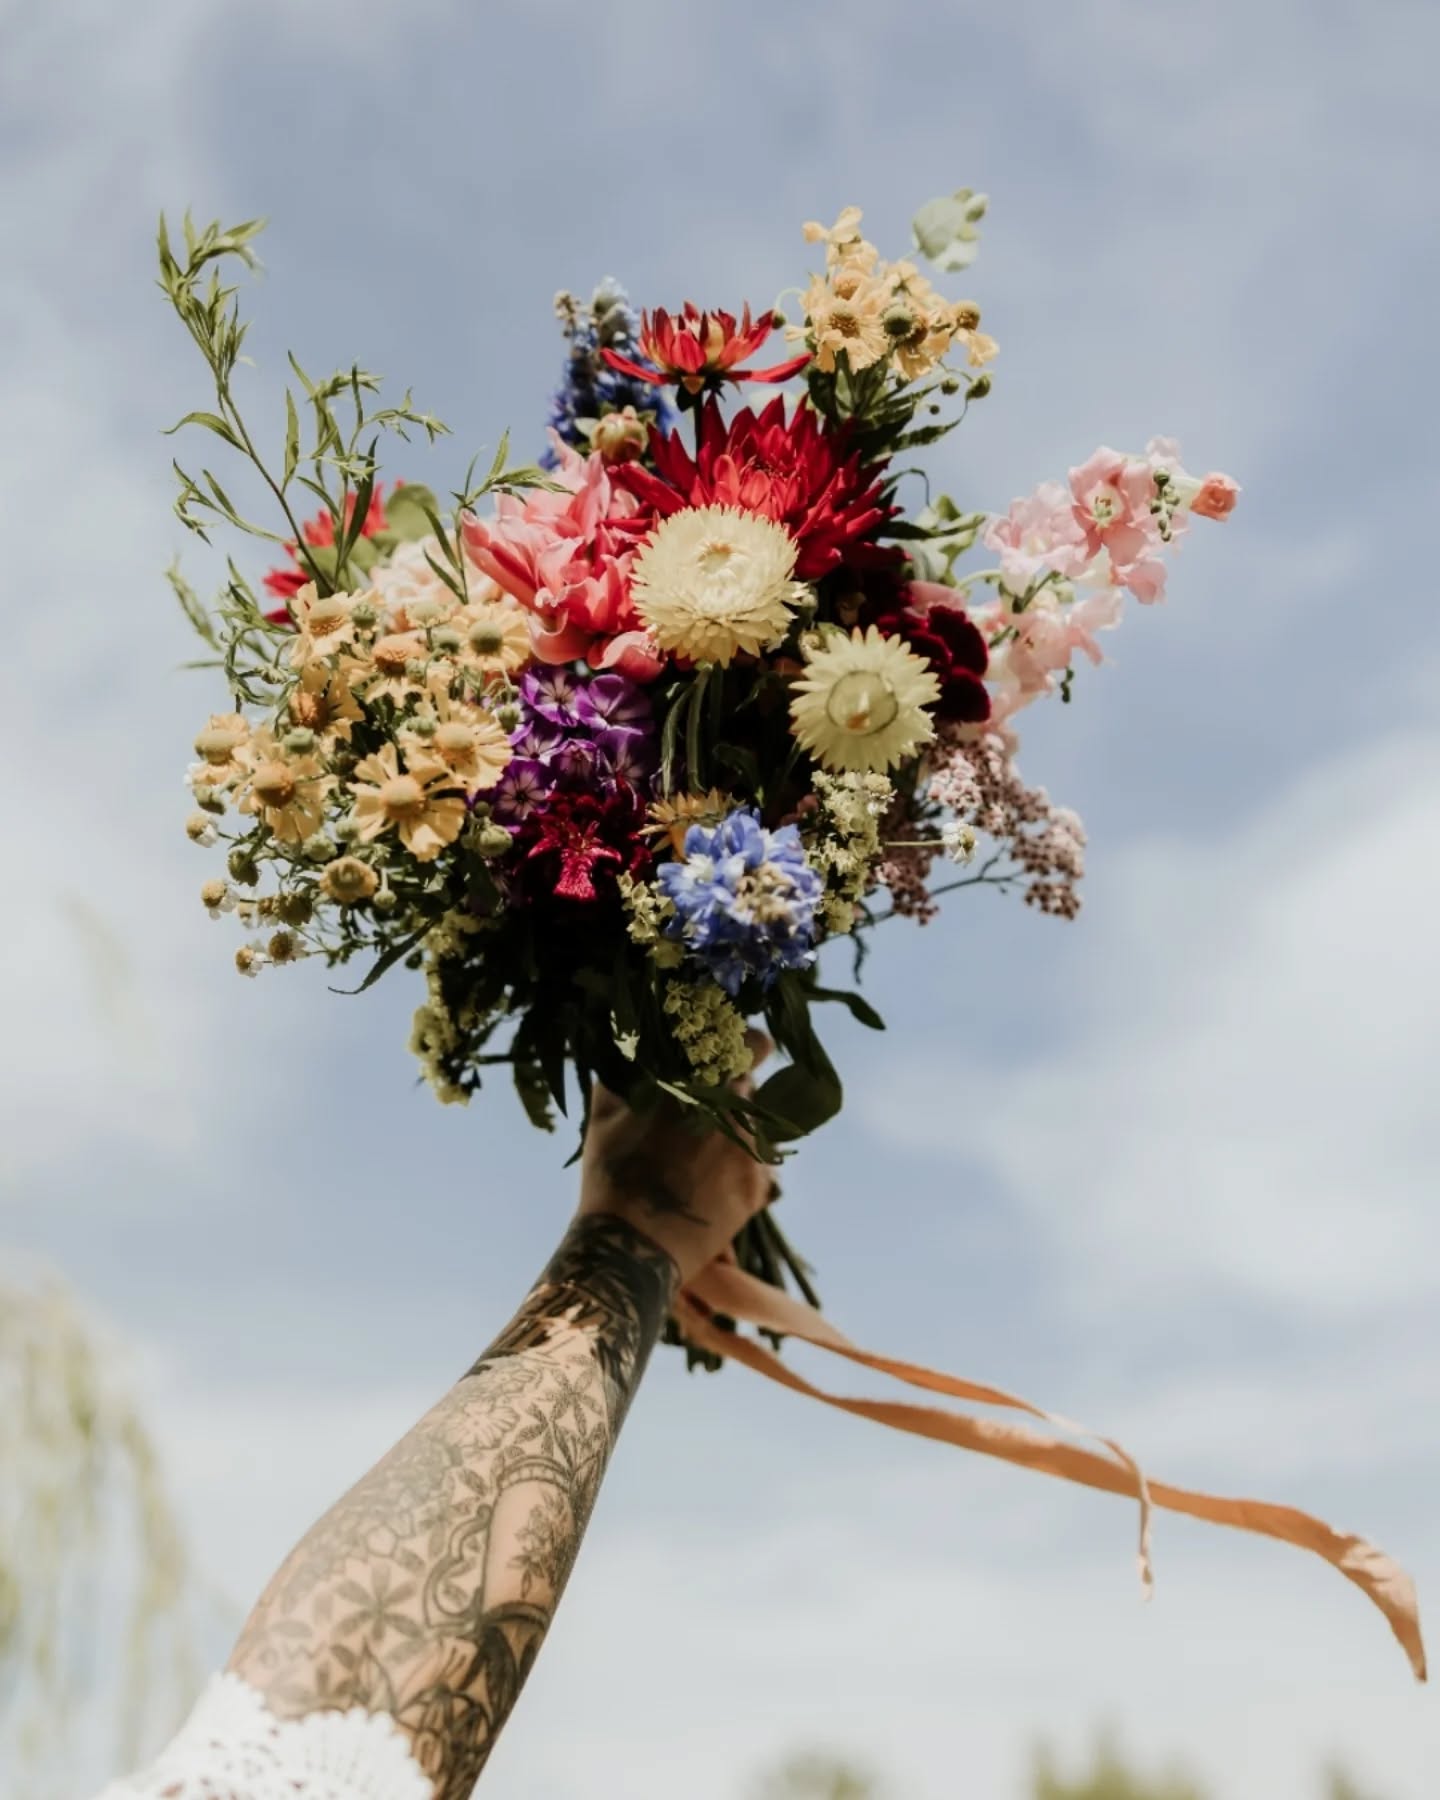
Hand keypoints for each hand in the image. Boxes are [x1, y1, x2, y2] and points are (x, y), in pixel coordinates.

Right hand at [576, 1033, 774, 1286]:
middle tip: (700, 1113)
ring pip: (757, 1125)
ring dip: (735, 1130)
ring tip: (700, 1155)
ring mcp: (750, 1150)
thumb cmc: (612, 1173)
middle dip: (730, 1093)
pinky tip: (709, 1182)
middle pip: (752, 1086)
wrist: (629, 1246)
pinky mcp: (759, 1187)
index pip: (754, 1044)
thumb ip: (627, 1068)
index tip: (735, 1054)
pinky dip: (740, 1166)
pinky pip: (760, 1163)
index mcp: (699, 1083)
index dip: (749, 1046)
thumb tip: (637, 1042)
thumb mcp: (605, 1112)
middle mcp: (733, 1111)